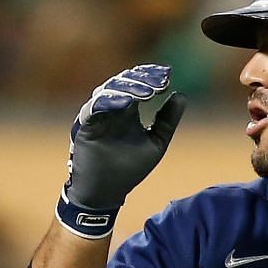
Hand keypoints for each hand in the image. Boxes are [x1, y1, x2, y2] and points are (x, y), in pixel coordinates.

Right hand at [58, 64, 187, 237]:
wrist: (107, 192)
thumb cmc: (130, 169)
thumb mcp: (156, 142)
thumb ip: (167, 120)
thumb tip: (181, 95)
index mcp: (129, 110)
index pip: (139, 84)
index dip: (151, 76)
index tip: (167, 75)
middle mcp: (113, 109)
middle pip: (125, 83)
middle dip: (142, 79)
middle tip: (159, 82)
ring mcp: (98, 115)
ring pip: (109, 91)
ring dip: (128, 88)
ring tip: (147, 92)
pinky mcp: (85, 125)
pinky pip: (94, 108)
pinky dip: (108, 102)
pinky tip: (125, 103)